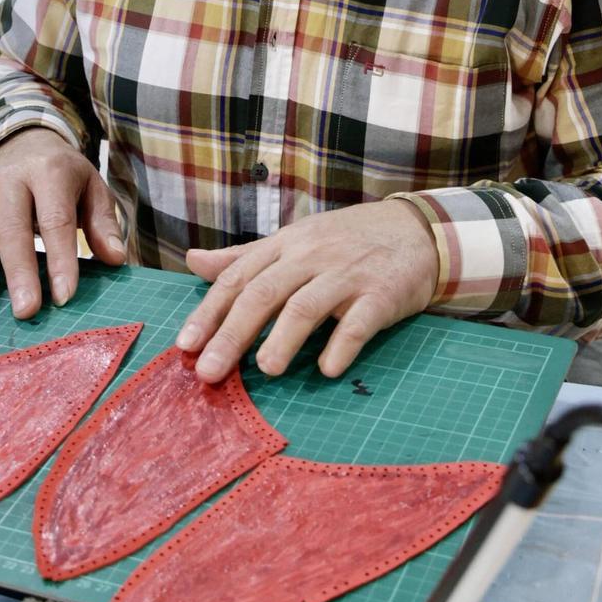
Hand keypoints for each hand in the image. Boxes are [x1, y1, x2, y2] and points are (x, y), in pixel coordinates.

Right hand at [0, 128, 124, 318]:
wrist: (24, 147)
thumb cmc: (64, 180)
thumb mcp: (92, 188)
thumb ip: (103, 223)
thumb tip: (116, 260)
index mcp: (48, 173)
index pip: (54, 219)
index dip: (60, 259)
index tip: (65, 296)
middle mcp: (8, 182)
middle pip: (10, 229)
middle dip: (18, 273)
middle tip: (26, 312)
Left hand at [174, 201, 438, 382]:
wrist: (415, 230)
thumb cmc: (345, 240)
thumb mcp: (293, 240)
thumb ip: (244, 256)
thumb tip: (193, 261)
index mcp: (285, 244)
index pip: (238, 278)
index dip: (209, 312)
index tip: (185, 345)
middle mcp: (310, 256)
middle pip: (264, 293)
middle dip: (232, 333)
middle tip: (210, 372)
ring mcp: (346, 274)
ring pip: (307, 305)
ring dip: (283, 339)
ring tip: (265, 370)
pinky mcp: (382, 294)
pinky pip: (359, 322)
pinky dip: (341, 345)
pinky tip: (327, 370)